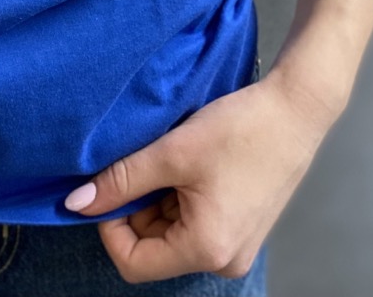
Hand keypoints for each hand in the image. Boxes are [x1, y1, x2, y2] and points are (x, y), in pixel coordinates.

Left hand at [62, 66, 339, 281]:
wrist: (296, 110)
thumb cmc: (241, 129)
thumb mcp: (172, 152)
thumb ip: (121, 180)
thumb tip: (76, 203)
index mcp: (207, 249)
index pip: (133, 262)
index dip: (111, 226)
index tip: (112, 185)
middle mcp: (223, 259)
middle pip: (153, 248)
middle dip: (137, 207)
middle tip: (145, 162)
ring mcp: (235, 245)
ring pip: (171, 233)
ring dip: (159, 198)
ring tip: (173, 158)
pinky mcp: (241, 227)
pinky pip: (193, 223)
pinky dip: (179, 196)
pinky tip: (191, 162)